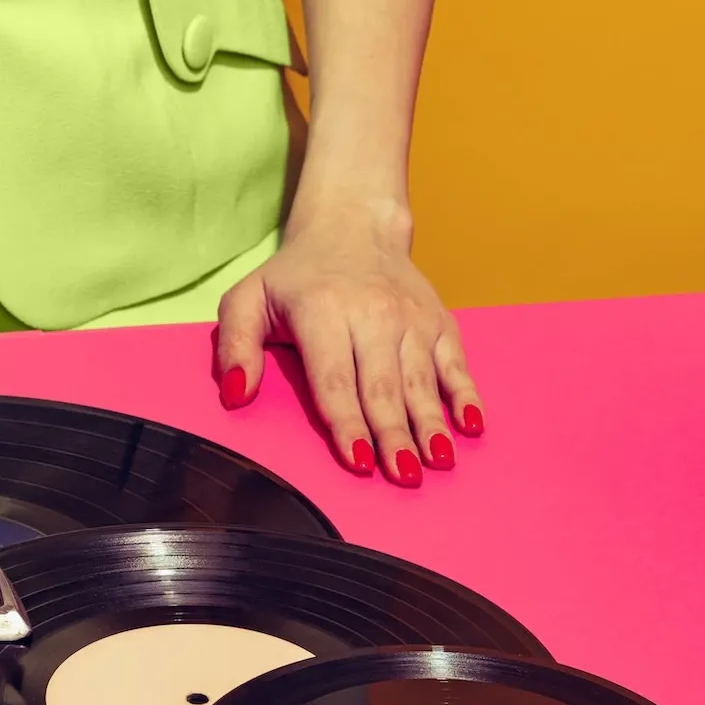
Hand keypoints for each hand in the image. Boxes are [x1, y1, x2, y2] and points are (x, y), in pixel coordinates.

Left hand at [215, 191, 483, 486]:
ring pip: (422, 382)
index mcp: (323, 313)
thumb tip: (235, 395)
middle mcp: (373, 315)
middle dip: (394, 436)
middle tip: (402, 477)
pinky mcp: (439, 322)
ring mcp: (411, 319)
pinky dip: (466, 395)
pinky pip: (456, 364)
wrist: (354, 227)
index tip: (358, 460)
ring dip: (431, 425)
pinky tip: (470, 427)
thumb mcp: (248, 299)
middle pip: (383, 388)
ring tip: (437, 462)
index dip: (347, 423)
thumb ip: (234, 347)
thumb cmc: (296, 277)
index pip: (335, 380)